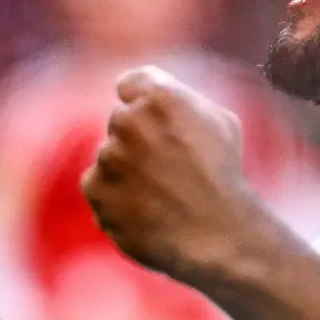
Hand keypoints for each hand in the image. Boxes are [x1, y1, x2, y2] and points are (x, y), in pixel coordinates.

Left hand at [81, 66, 272, 282]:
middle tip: (169, 169)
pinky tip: (145, 210)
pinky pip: (98, 187)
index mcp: (161, 97)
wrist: (218, 235)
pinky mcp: (95, 189)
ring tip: (162, 195)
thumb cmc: (223, 177)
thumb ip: (179, 100)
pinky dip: (115, 198)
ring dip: (127, 170)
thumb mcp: (219, 122)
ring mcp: (109, 156)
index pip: (130, 84)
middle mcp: (129, 121)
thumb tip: (149, 95)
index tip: (154, 121)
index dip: (142, 101)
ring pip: (110, 156)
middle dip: (139, 140)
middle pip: (121, 122)